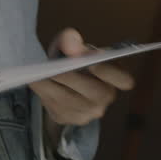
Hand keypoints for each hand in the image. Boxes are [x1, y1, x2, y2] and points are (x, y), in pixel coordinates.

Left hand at [29, 29, 134, 146]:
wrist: (60, 80)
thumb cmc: (72, 59)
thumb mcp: (72, 44)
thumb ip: (72, 40)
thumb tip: (71, 49)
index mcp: (115, 76)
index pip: (124, 81)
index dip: (110, 73)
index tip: (93, 62)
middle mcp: (106, 97)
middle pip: (95, 93)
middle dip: (73, 79)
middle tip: (55, 69)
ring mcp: (89, 112)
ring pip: (71, 102)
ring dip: (53, 87)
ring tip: (37, 74)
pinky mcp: (70, 119)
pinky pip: (56, 109)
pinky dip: (44, 94)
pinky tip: (36, 83)